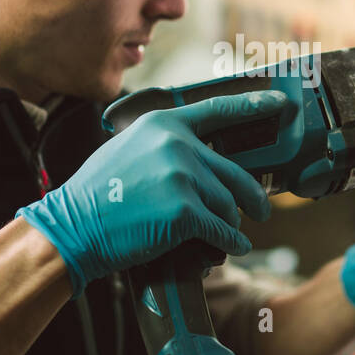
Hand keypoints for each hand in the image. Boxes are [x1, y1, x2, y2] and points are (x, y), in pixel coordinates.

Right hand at [17, 90, 285, 298]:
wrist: (74, 227)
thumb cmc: (99, 194)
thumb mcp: (128, 148)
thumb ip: (165, 145)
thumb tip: (202, 158)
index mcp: (163, 124)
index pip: (218, 110)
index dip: (253, 106)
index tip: (279, 105)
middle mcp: (177, 144)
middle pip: (234, 172)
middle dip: (252, 196)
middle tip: (261, 210)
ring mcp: (183, 176)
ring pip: (227, 205)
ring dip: (229, 225)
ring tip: (225, 237)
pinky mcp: (186, 210)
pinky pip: (222, 230)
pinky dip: (229, 243)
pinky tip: (231, 249)